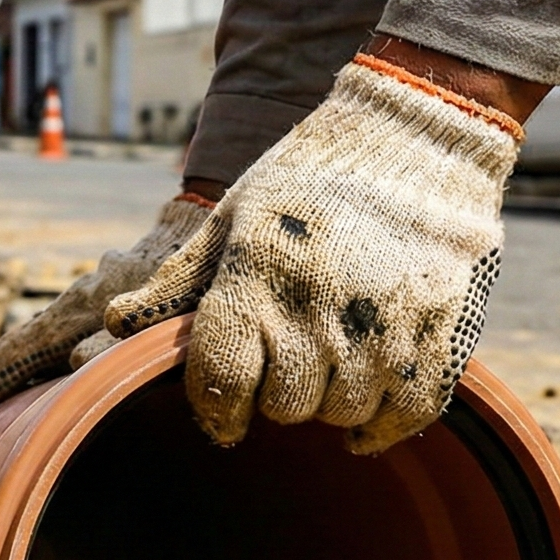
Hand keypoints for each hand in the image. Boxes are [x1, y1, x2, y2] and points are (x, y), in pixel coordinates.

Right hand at [0, 195, 214, 428]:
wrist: (207, 224)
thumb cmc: (197, 276)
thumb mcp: (173, 305)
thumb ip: (127, 330)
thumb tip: (71, 362)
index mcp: (86, 306)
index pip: (23, 350)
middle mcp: (75, 304)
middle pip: (15, 347)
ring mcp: (83, 304)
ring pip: (29, 342)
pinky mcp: (96, 307)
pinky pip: (49, 339)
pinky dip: (23, 362)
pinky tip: (17, 382)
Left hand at [104, 56, 519, 452]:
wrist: (419, 135)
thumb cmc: (312, 176)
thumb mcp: (236, 213)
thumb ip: (181, 277)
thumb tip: (117, 323)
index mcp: (258, 276)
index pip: (223, 380)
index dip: (216, 407)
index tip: (222, 410)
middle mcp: (319, 309)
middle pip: (284, 407)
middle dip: (275, 394)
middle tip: (283, 363)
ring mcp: (385, 326)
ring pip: (342, 413)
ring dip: (329, 400)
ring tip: (329, 360)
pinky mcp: (441, 334)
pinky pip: (407, 413)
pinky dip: (382, 424)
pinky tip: (364, 414)